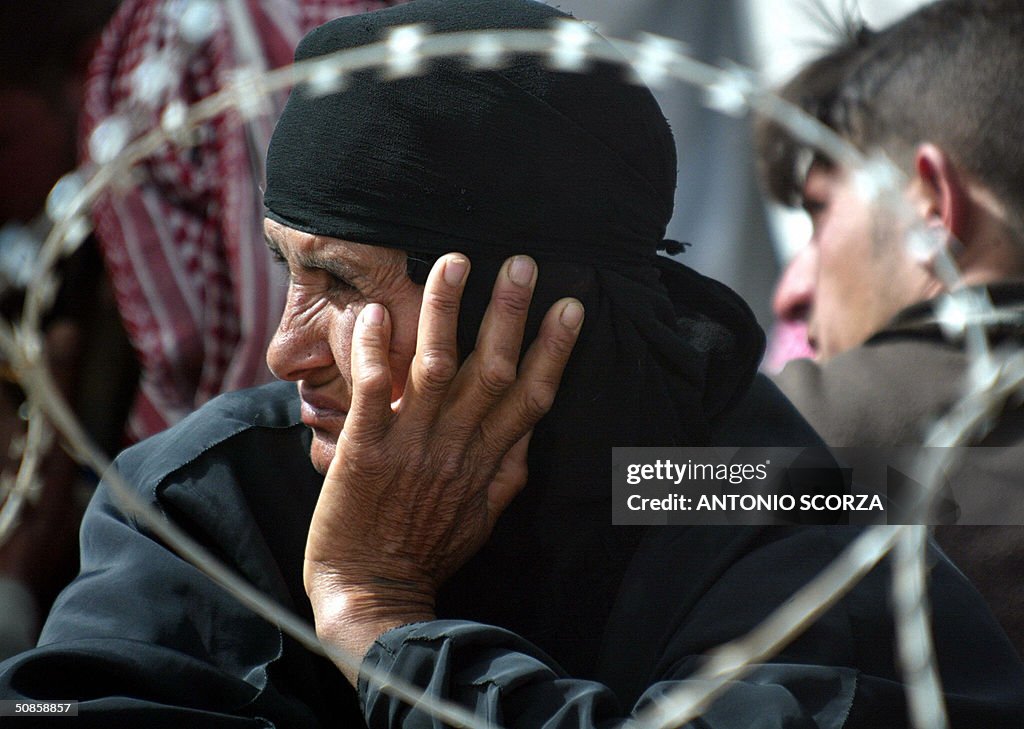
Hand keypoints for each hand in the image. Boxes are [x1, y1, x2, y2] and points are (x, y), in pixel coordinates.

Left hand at [303, 254, 582, 682]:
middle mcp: (457, 448)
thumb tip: (528, 440)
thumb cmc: (427, 554)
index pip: (531, 397)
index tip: (569, 307)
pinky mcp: (364, 450)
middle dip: (509, 314)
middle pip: (493, 370)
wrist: (372, 593)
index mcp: (488, 463)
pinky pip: (374, 390)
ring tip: (455, 262)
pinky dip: (375, 350)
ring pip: (436, 367)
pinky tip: (376, 312)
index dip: (554, 350)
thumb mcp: (483, 518)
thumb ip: (507, 473)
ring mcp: (411, 447)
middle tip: (521, 263)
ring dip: (446, 312)